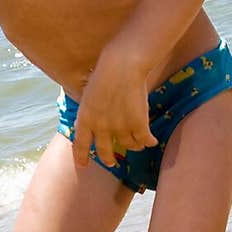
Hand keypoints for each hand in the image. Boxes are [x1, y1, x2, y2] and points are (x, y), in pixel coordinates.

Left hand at [72, 48, 156, 167]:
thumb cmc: (105, 74)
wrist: (122, 66)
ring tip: (137, 143)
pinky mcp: (138, 124)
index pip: (80, 144)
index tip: (83, 165)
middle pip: (104, 151)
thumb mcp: (88, 95)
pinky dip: (149, 141)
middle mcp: (101, 128)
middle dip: (108, 159)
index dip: (81, 156)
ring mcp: (120, 128)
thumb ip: (89, 112)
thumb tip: (88, 124)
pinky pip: (144, 140)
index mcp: (85, 119)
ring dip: (133, 145)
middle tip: (112, 162)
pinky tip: (151, 141)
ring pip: (128, 145)